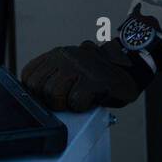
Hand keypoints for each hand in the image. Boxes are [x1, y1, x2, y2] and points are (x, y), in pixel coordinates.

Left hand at [21, 39, 149, 111]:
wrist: (132, 67)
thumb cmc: (100, 74)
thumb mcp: (71, 67)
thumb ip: (52, 76)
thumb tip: (34, 94)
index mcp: (57, 54)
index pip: (28, 75)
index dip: (35, 91)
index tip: (47, 96)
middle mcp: (65, 57)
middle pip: (38, 88)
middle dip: (50, 100)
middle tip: (67, 99)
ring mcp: (78, 67)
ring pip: (54, 95)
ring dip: (66, 104)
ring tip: (80, 97)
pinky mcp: (93, 80)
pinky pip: (75, 102)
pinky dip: (82, 107)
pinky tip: (91, 98)